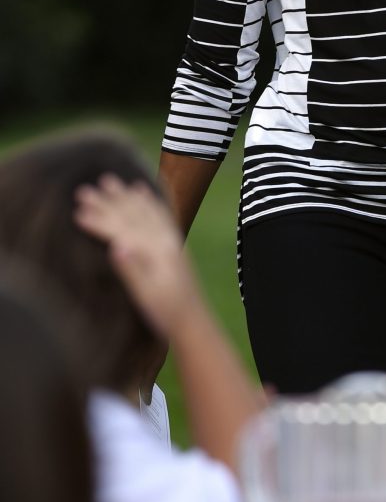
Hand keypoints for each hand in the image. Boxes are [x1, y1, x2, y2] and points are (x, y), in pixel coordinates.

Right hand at [73, 174, 200, 339]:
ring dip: (124, 195)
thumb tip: (115, 246)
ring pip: (144, 210)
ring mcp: (171, 239)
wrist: (193, 321)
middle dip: (106, 202)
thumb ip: (131, 270)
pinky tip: (140, 190)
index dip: (99, 221)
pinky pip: (159, 213)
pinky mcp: (174, 242)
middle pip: (131, 215)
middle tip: (82, 190)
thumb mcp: (146, 296)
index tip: (76, 212)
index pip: (122, 231)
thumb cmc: (166, 312)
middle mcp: (165, 239)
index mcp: (156, 252)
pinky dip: (148, 199)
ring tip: (108, 180)